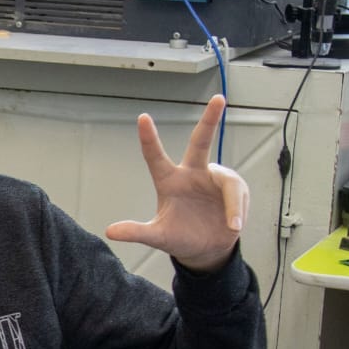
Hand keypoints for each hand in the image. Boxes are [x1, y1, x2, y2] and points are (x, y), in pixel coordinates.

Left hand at [105, 95, 248, 272]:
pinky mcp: (233, 189)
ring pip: (229, 183)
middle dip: (210, 119)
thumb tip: (109, 232)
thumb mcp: (157, 236)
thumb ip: (136, 232)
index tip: (142, 117)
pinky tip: (234, 226)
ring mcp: (214, 179)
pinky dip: (237, 211)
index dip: (149, 138)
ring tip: (233, 226)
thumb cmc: (180, 237)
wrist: (206, 249)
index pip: (155, 156)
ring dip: (233, 204)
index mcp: (169, 181)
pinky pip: (238, 195)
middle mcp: (192, 174)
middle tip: (219, 98)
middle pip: (201, 142)